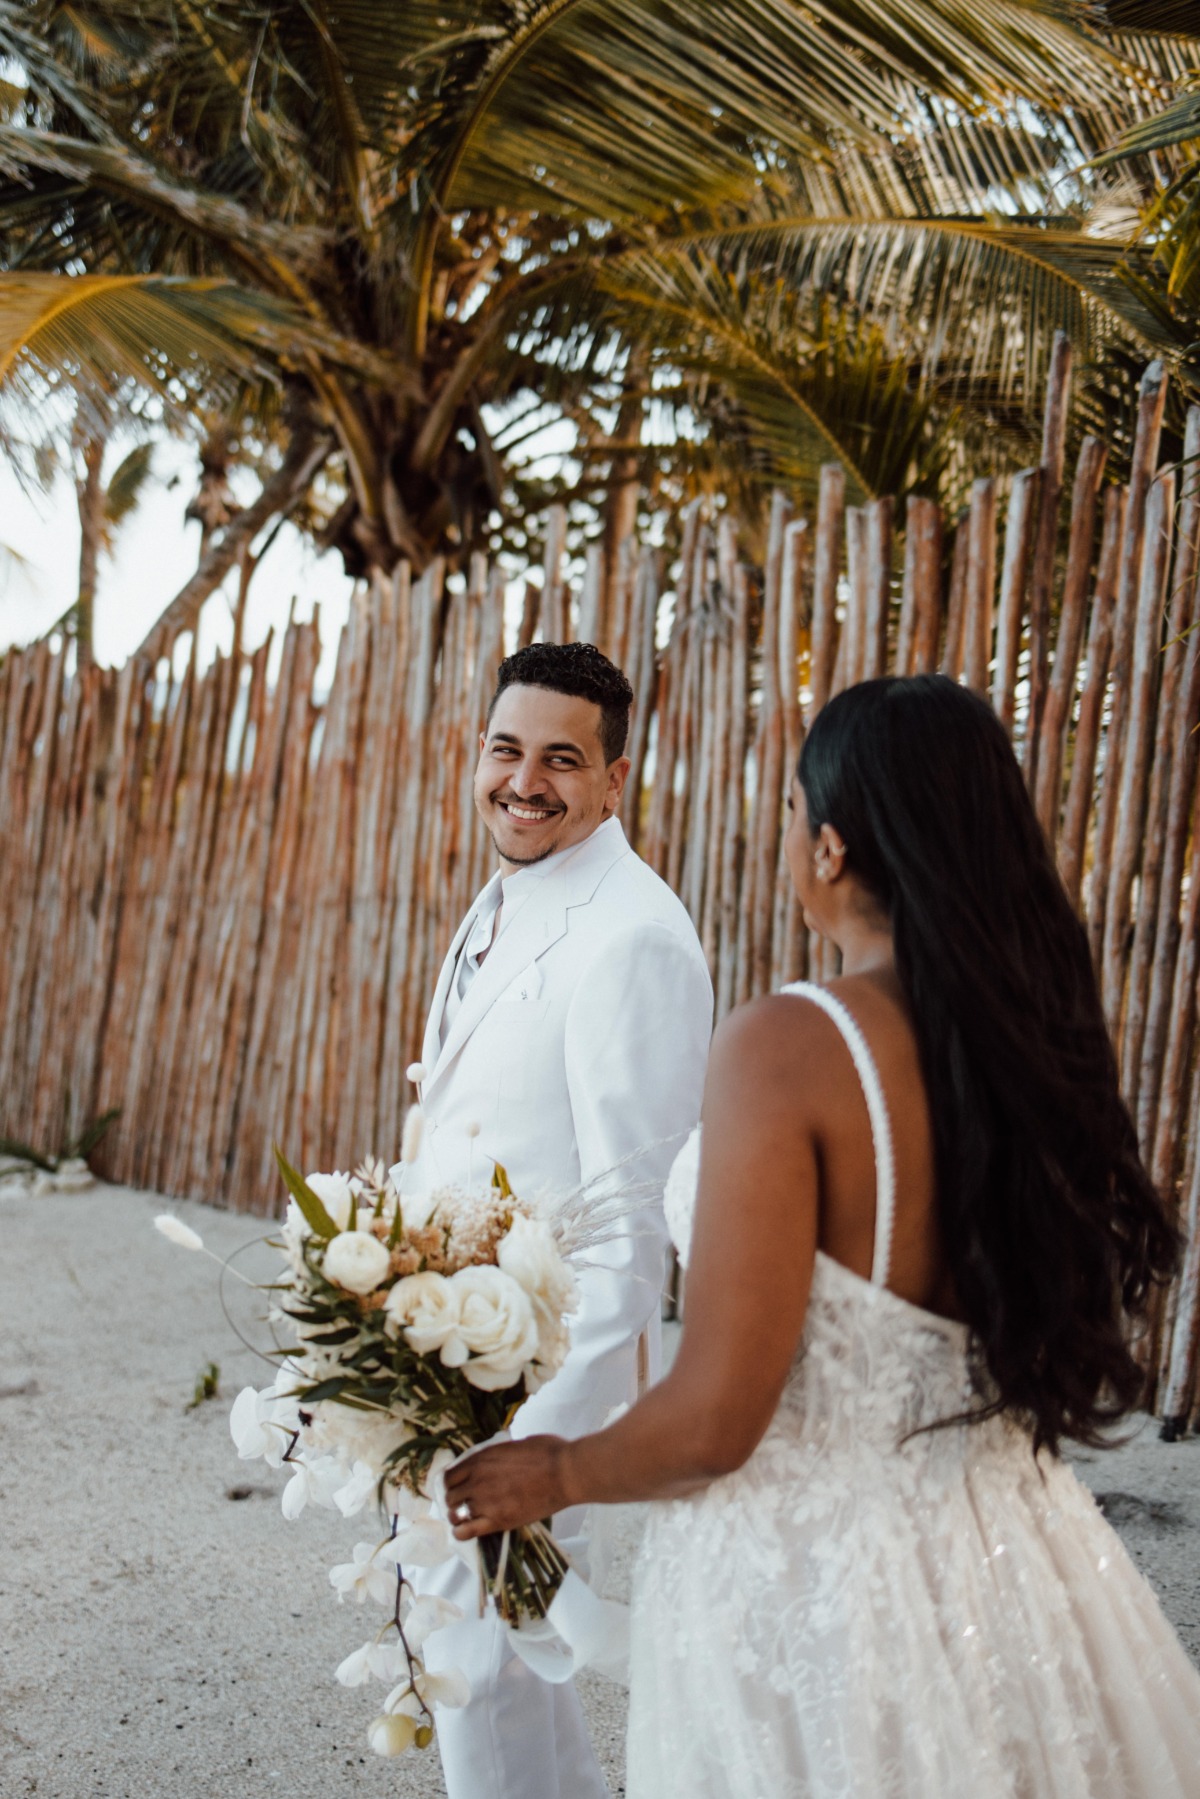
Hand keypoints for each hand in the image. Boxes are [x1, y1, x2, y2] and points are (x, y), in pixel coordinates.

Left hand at [444, 1435, 571, 1538]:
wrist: (564, 1473)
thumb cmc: (548, 1452)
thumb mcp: (516, 1444)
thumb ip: (499, 1455)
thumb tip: (498, 1460)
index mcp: (481, 1459)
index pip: (450, 1475)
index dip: (452, 1483)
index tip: (460, 1487)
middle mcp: (477, 1480)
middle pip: (450, 1496)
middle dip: (455, 1500)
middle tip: (466, 1503)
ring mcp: (485, 1502)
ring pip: (455, 1515)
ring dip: (458, 1516)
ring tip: (468, 1518)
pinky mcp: (498, 1521)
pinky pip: (466, 1532)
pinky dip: (462, 1533)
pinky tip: (468, 1530)